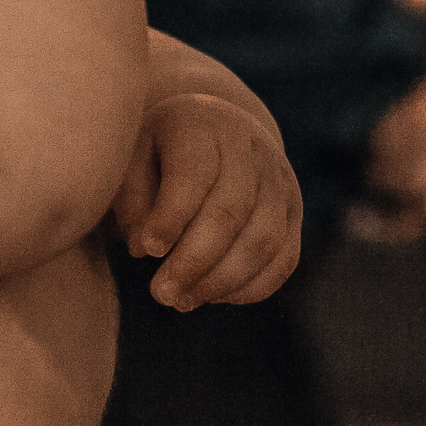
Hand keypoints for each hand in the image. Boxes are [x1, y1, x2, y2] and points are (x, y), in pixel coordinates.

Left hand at [112, 92, 303, 309]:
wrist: (216, 129)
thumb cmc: (161, 150)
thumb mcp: (133, 157)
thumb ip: (132, 198)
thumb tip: (142, 248)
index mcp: (202, 124)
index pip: (194, 173)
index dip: (171, 216)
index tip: (145, 251)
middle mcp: (250, 149)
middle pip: (231, 212)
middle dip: (194, 261)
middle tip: (161, 294)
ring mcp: (279, 181)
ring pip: (263, 240)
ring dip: (222, 281)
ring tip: (182, 301)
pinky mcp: (293, 212)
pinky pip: (284, 258)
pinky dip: (252, 286)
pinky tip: (215, 297)